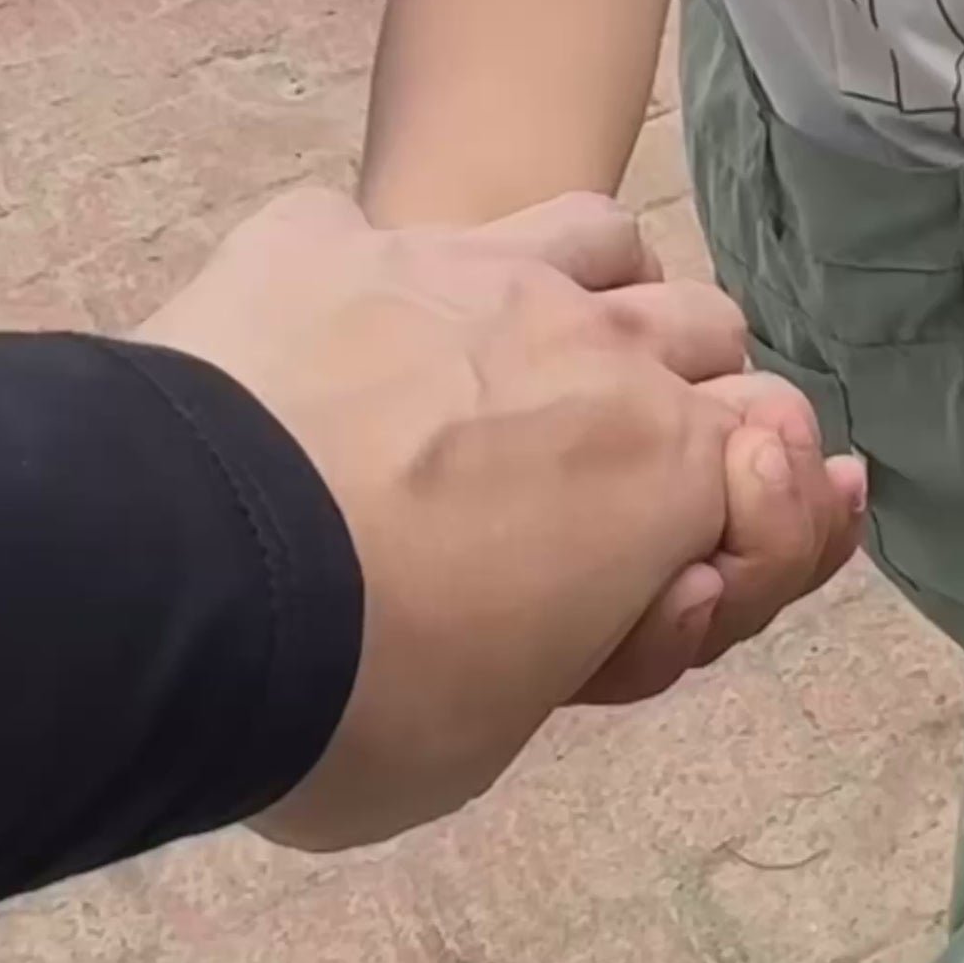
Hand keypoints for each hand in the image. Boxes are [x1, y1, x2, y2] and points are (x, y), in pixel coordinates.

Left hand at [135, 186, 859, 849]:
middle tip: (620, 479)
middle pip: (708, 331)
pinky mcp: (333, 240)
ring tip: (534, 361)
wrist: (180, 583)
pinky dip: (389, 286)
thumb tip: (643, 586)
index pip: (783, 459)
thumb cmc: (357, 698)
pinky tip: (336, 352)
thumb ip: (584, 641)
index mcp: (664, 472)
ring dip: (591, 294)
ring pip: (597, 236)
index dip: (765, 520)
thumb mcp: (507, 728)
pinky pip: (393, 234)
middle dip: (690, 397)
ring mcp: (466, 270)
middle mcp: (592, 343)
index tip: (701, 576)